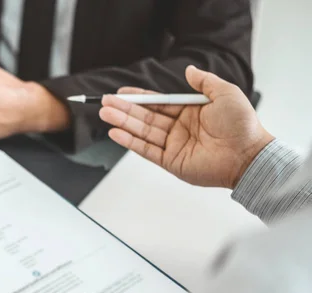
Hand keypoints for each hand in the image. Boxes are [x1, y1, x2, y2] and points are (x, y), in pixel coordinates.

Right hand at [99, 66, 274, 188]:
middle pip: (146, 117)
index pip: (159, 103)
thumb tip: (188, 70)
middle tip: (105, 103)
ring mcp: (173, 146)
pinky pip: (146, 150)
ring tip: (105, 114)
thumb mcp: (225, 93)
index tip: (122, 92)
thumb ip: (204, 81)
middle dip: (124, 109)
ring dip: (123, 123)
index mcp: (190, 112)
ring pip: (142, 131)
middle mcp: (179, 128)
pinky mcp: (171, 162)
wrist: (248, 154)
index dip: (140, 97)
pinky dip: (130, 142)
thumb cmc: (241, 124)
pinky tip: (115, 133)